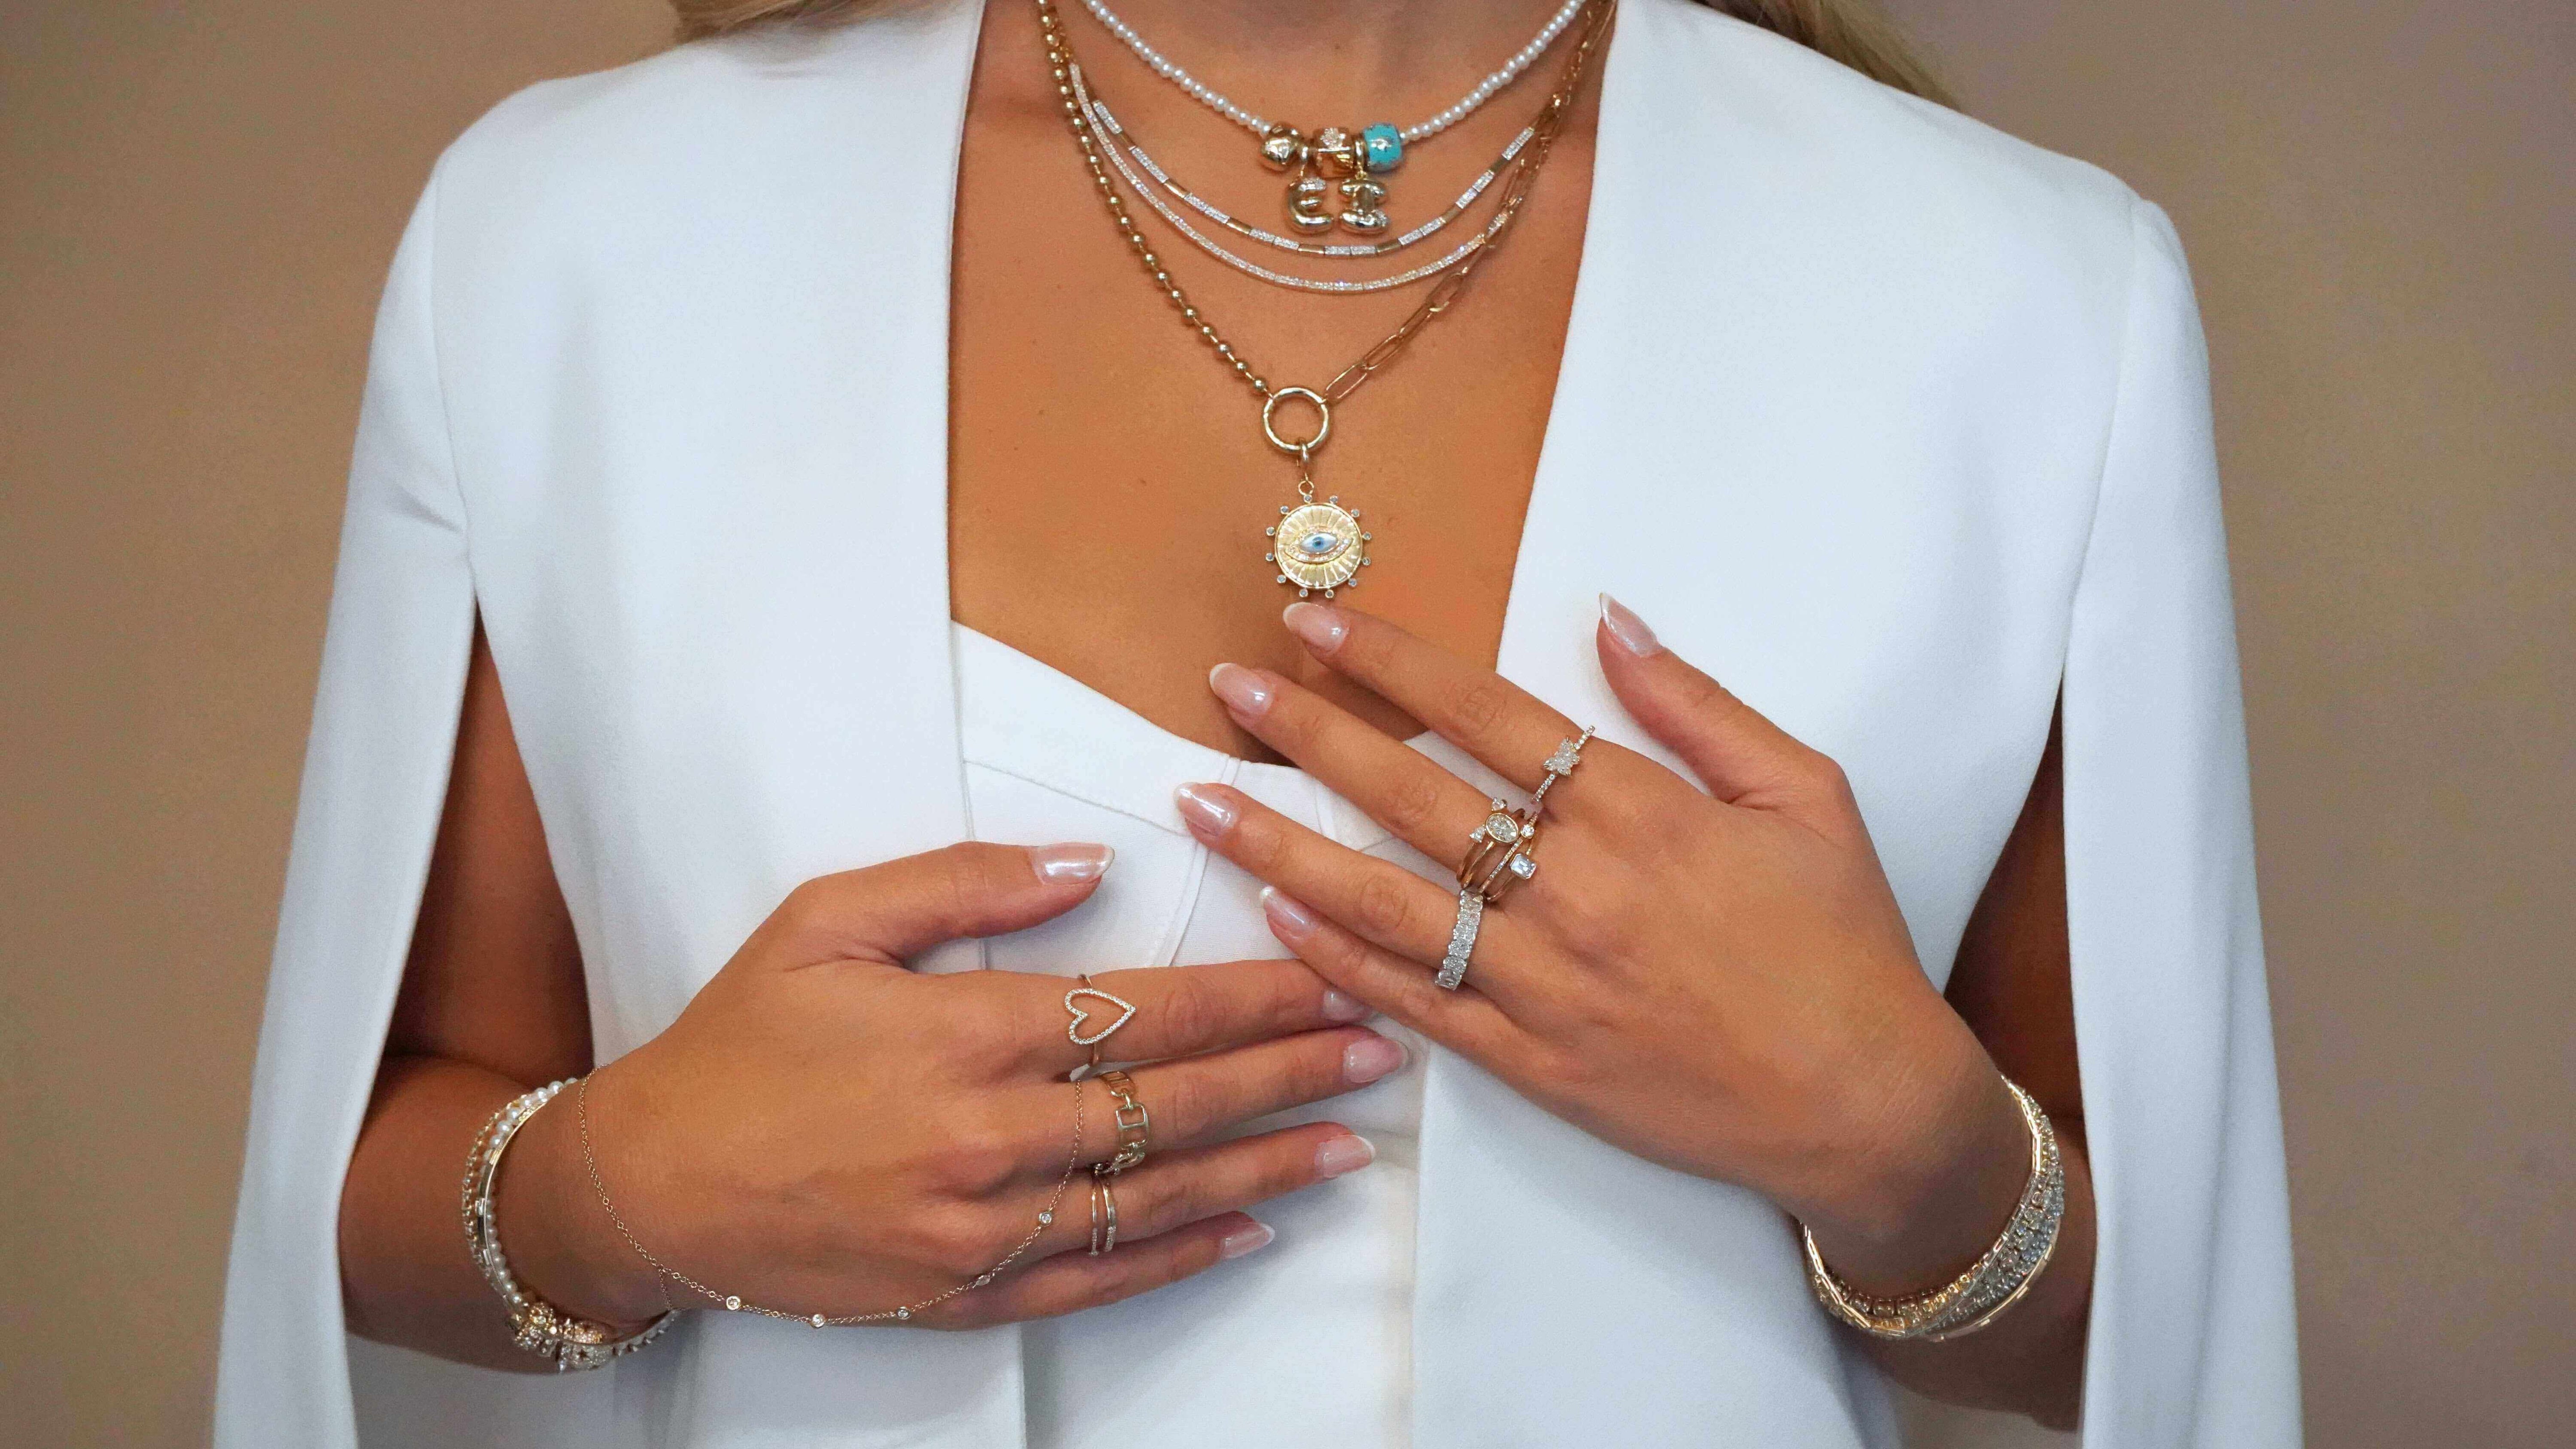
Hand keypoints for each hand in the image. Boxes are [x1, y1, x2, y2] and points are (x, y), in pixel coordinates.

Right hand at [500, 842, 1397, 1328]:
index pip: (1147, 1010)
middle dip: (1289, 1074)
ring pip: (1157, 1196)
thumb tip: (1089, 864)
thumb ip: (965, 884)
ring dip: (1264, 1166)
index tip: (1328, 972)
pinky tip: (1250, 1230)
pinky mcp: (963, 1293)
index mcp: (965, 1034)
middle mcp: (990, 1138)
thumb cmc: (737, 1039)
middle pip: (1174, 1103)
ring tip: (1352, 1142)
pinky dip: (1181, 1255)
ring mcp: (981, 1228)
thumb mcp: (829, 921)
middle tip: (1382, 1049)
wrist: (650, 1184)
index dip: (1251, 993)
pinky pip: (1100, 1281)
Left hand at [1177, 599, 2031, 1293]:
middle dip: (1310, 733)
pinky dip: (1338, 961)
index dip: (1392, 661)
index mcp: (1643, 812)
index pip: (1487, 715)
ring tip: (1203, 798)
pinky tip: (1276, 916)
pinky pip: (1416, 1002)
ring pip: (1386, 902)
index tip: (1317, 622)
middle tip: (1228, 686)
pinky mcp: (1535, 1062)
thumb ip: (1699, 705)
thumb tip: (1611, 617)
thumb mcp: (1807, 794)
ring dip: (1284, 845)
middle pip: (1413, 795)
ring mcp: (1547, 984)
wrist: (1867, 1104)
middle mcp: (1578, 891)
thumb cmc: (1843, 942)